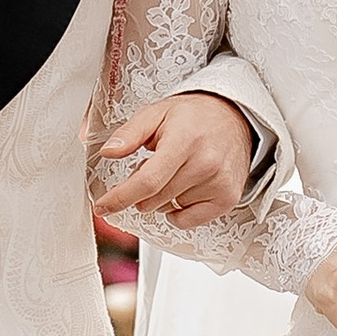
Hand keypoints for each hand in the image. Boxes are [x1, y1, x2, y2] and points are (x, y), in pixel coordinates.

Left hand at [91, 90, 254, 231]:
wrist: (234, 118)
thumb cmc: (193, 117)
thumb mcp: (156, 113)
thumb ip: (129, 133)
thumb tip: (107, 152)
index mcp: (184, 141)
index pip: (148, 181)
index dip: (120, 198)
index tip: (102, 207)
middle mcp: (205, 164)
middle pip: (153, 199)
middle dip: (141, 189)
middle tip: (153, 165)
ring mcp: (218, 184)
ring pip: (167, 209)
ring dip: (162, 196)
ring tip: (175, 170)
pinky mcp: (227, 198)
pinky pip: (188, 221)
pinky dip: (178, 210)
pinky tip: (185, 189)